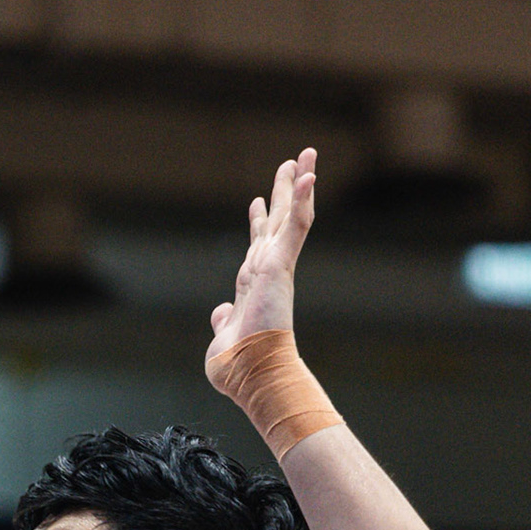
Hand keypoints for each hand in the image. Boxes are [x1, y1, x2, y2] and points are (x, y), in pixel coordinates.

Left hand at [206, 147, 316, 384]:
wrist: (249, 372)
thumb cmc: (237, 366)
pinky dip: (301, 202)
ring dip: (297, 185)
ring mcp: (275, 266)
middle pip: (276, 221)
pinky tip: (309, 176)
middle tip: (291, 164)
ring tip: (304, 156)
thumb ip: (224, 320)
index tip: (257, 201)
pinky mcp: (280, 265)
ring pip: (289, 216)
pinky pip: (295, 227)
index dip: (258, 222)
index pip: (258, 245)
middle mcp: (266, 271)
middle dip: (283, 192)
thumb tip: (221, 312)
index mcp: (253, 285)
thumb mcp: (223, 336)